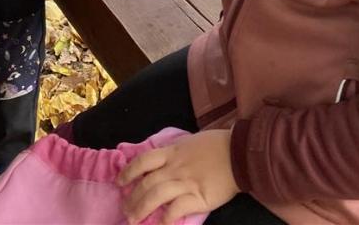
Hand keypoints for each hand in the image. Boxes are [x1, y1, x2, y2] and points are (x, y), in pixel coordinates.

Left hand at [119, 130, 237, 224]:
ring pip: (156, 196)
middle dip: (132, 197)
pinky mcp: (198, 197)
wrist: (238, 153)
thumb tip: (162, 160)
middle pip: (146, 182)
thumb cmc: (216, 145)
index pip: (144, 161)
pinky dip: (166, 219)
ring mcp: (186, 182)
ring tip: (132, 219)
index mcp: (172, 152)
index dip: (129, 171)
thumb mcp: (190, 142)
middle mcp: (175, 167)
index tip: (119, 181)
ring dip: (141, 208)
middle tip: (124, 209)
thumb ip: (175, 152)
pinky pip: (177, 209)